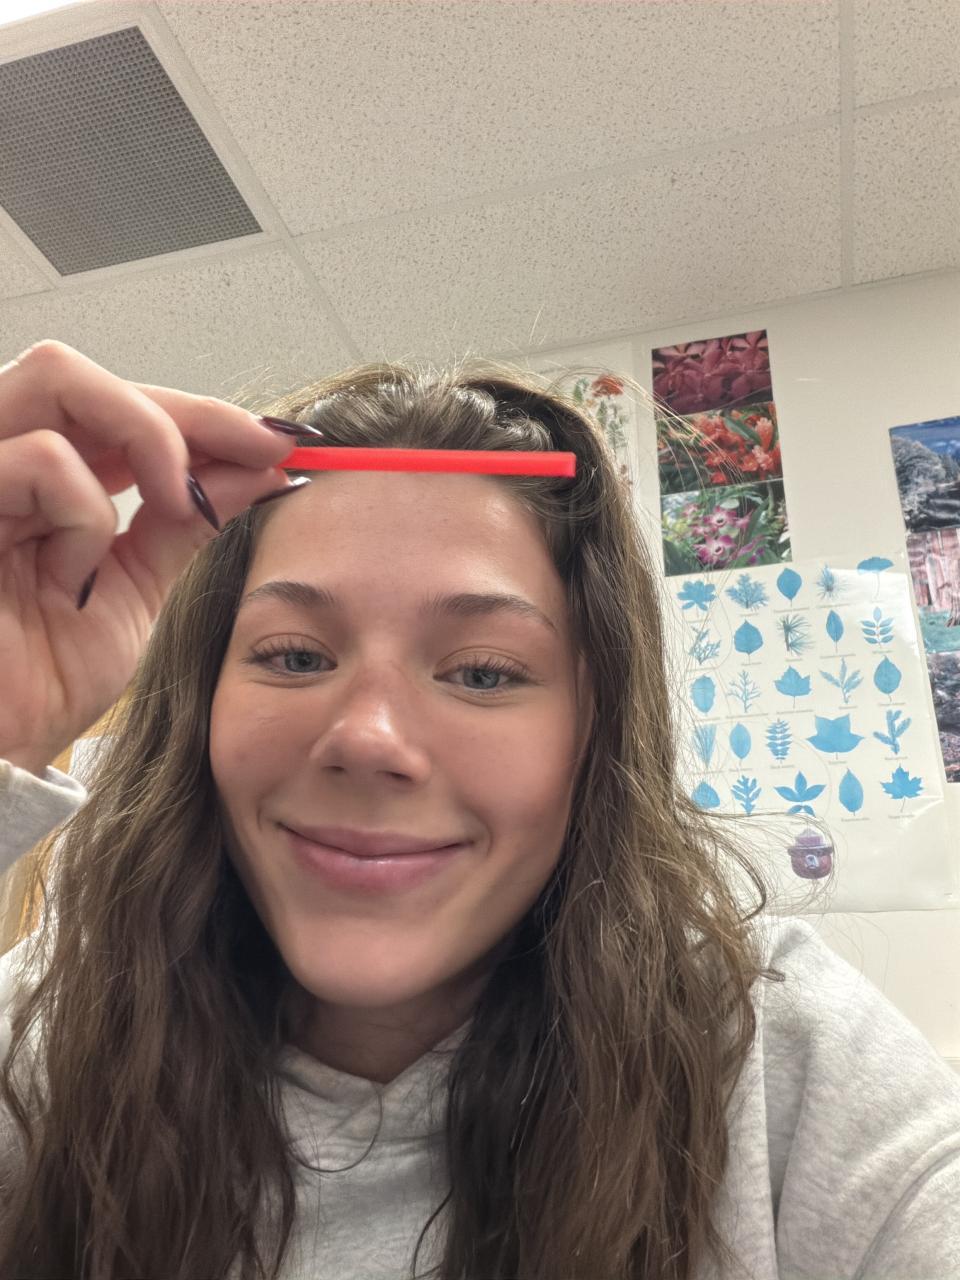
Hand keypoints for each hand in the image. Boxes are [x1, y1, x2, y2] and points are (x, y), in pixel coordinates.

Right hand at [0, 340, 294, 775]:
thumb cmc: (42, 679)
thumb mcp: (134, 587)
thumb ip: (185, 521)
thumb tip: (261, 467)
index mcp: (35, 479)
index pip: (115, 407)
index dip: (200, 415)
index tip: (281, 441)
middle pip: (82, 372)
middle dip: (184, 410)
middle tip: (255, 452)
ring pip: (56, 379)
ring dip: (143, 439)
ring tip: (178, 508)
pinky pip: (38, 460)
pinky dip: (85, 514)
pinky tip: (78, 577)